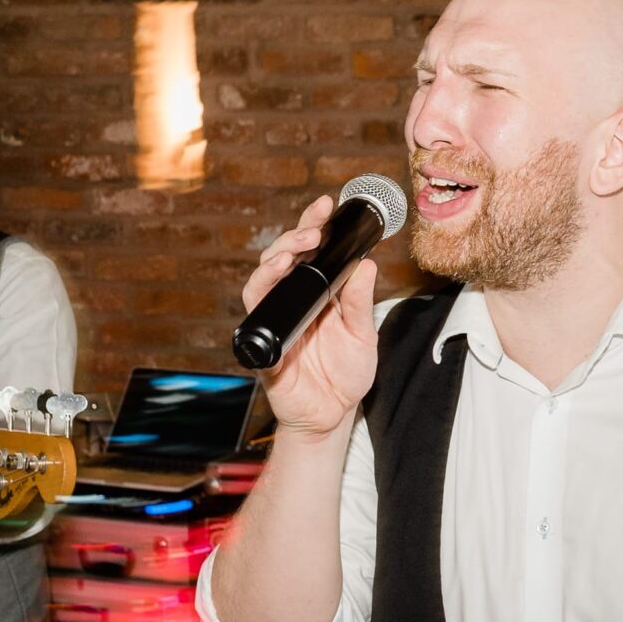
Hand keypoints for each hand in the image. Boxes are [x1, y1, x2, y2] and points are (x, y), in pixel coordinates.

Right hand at [242, 195, 379, 438]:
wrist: (331, 415)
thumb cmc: (345, 375)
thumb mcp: (363, 335)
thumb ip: (360, 303)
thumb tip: (366, 264)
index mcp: (318, 293)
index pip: (311, 252)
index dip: (314, 226)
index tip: (326, 205)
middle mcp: (294, 301)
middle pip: (283, 257)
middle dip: (295, 236)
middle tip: (314, 229)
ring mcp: (277, 318)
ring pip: (263, 279)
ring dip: (275, 260)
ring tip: (293, 252)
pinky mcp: (265, 341)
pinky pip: (256, 314)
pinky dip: (262, 295)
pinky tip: (274, 282)